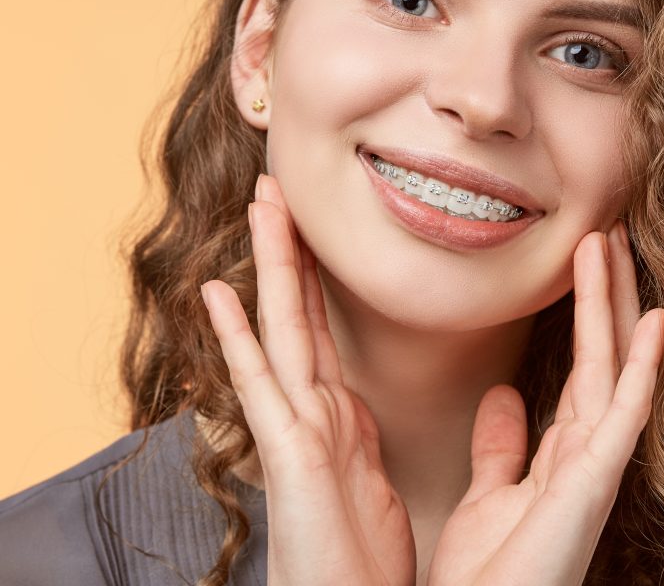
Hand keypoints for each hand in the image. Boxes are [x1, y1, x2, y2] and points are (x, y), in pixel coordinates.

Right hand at [201, 174, 414, 585]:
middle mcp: (312, 409)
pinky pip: (261, 384)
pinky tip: (215, 293)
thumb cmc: (361, 559)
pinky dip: (236, 337)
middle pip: (298, 309)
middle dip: (290, 246)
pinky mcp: (288, 456)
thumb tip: (365, 406)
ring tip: (261, 204)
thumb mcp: (375, 476)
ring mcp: (296, 428)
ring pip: (281, 326)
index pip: (323, 324)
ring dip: (271, 263)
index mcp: (338, 411)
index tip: (313, 226)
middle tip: (281, 187)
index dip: (316, 271)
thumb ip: (366, 434)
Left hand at [426, 223, 663, 585]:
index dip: (583, 315)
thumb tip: (505, 396)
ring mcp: (594, 466)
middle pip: (597, 354)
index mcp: (561, 453)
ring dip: (612, 304)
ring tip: (612, 243)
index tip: (583, 265)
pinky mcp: (594, 484)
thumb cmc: (489, 572)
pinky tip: (655, 320)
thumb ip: (502, 446)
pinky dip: (639, 365)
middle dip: (601, 293)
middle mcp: (586, 452)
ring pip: (608, 366)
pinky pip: (622, 413)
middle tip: (604, 232)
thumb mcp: (490, 493)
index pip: (579, 367)